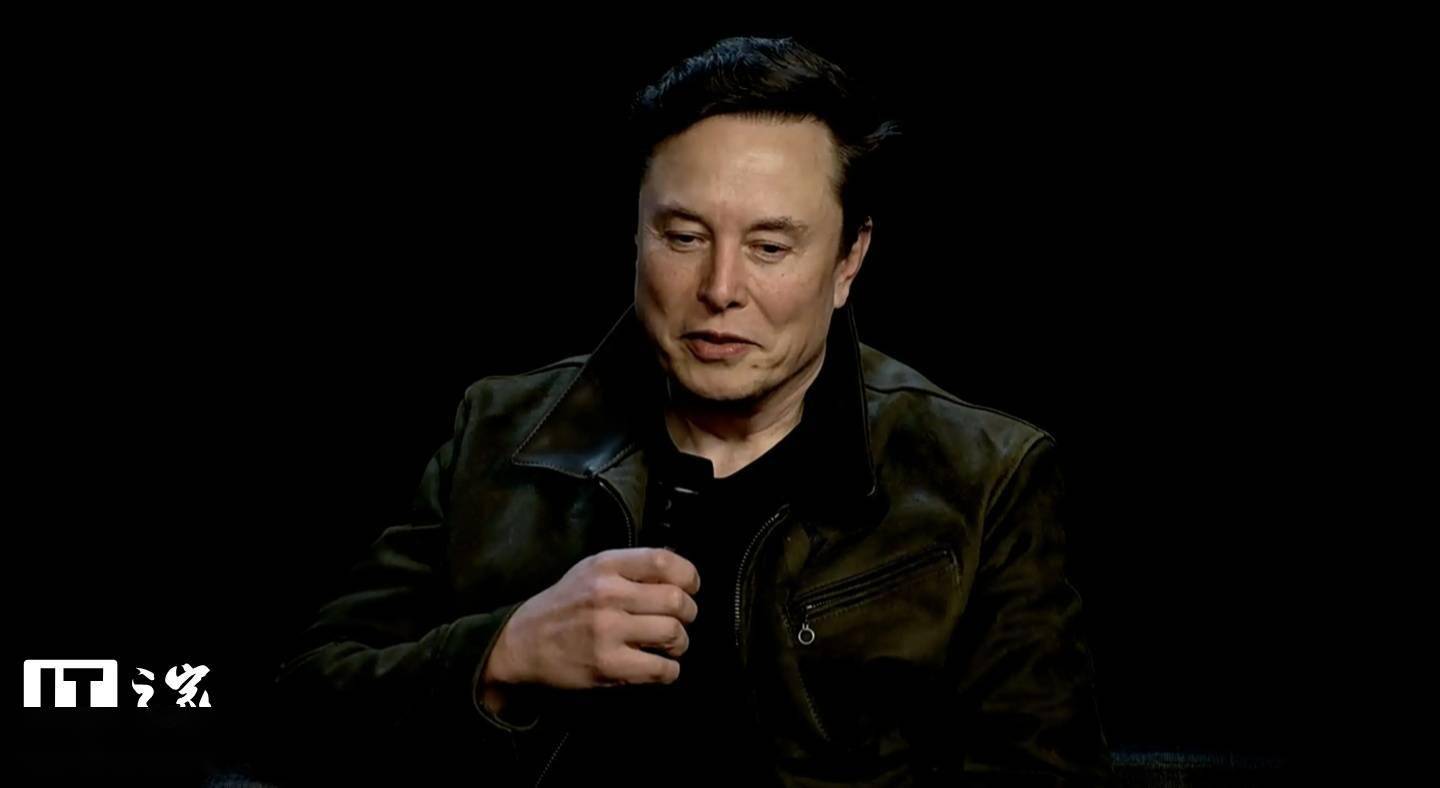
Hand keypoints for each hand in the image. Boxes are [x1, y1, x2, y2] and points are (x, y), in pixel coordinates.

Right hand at [482, 547, 700, 695]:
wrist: (522, 643)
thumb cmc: (563, 606)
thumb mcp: (591, 570)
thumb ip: (631, 567)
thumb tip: (678, 569)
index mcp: (606, 565)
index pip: (664, 561)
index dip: (688, 576)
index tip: (690, 587)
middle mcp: (607, 594)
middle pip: (676, 600)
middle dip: (688, 613)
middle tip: (680, 620)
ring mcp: (608, 631)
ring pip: (674, 633)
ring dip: (680, 643)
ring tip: (669, 645)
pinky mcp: (608, 665)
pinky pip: (662, 669)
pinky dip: (669, 671)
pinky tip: (659, 666)